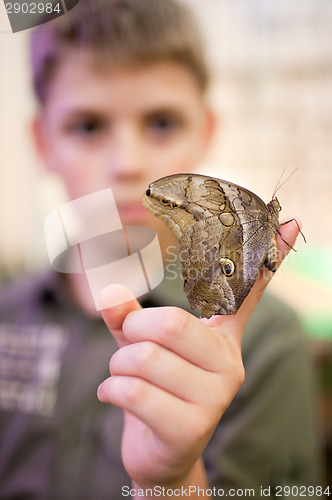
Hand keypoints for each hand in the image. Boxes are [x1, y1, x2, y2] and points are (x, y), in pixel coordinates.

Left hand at [97, 218, 300, 492]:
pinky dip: (109, 389)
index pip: (248, 294)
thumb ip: (128, 318)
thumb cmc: (154, 389)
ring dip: (116, 364)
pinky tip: (113, 396)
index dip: (269, 258)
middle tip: (127, 341)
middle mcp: (228, 363)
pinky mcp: (191, 428)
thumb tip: (110, 292)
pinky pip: (134, 392)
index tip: (289, 222)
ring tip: (121, 376)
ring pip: (144, 358)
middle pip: (171, 323)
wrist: (159, 453)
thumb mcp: (140, 345)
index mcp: (222, 338)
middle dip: (133, 329)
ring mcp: (214, 397)